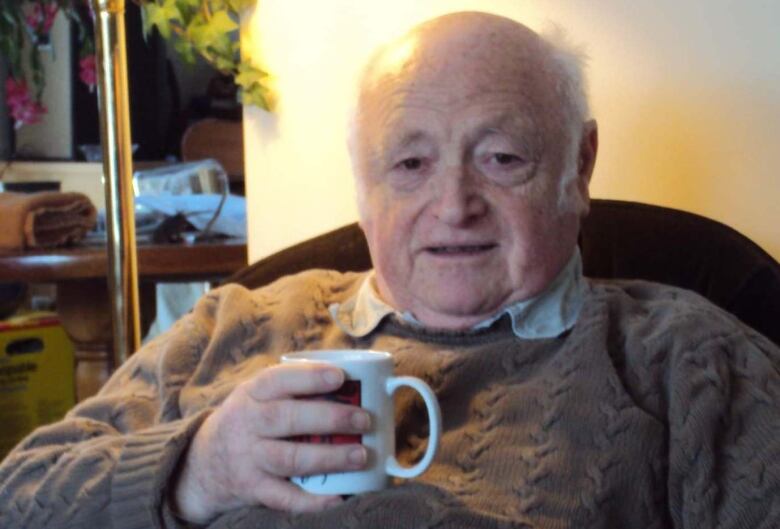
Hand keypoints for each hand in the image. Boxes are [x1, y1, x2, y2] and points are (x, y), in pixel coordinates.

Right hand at [172, 363, 371, 522]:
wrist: (203, 464)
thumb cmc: (248, 420)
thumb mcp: (256, 395)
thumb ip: (292, 386)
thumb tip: (351, 379)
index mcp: (252, 394)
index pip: (277, 380)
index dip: (309, 377)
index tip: (340, 377)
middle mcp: (248, 424)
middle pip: (286, 419)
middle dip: (329, 418)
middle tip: (364, 419)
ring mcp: (249, 458)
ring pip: (289, 458)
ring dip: (329, 457)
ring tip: (360, 455)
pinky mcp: (253, 489)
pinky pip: (283, 497)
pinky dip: (311, 500)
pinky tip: (337, 497)